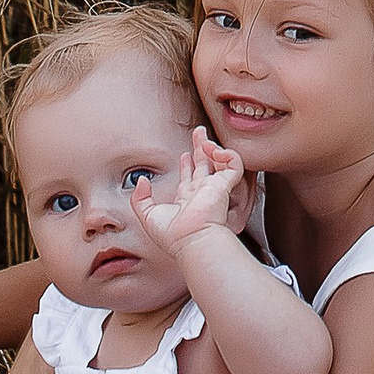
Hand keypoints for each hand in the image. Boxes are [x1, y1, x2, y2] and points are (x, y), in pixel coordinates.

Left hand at [136, 127, 247, 264]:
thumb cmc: (173, 236)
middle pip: (204, 164)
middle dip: (201, 147)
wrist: (191, 241)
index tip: (184, 153)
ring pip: (219, 162)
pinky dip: (227, 154)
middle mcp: (201, 192)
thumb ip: (140, 198)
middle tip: (198, 132)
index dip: (187, 163)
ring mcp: (214, 188)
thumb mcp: (147, 216)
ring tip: (204, 139)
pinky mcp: (224, 185)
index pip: (190, 177)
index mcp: (186, 199)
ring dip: (212, 147)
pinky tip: (214, 150)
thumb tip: (141, 181)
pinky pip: (233, 164)